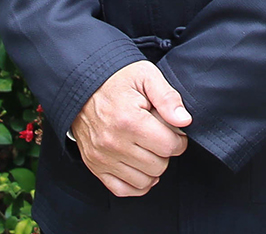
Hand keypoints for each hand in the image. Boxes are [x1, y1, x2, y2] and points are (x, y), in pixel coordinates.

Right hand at [70, 61, 191, 196]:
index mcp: (129, 120)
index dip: (179, 139)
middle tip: (159, 136)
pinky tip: (140, 168)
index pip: (169, 146)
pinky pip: (122, 189)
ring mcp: (102, 158)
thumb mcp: (145, 76)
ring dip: (152, 168)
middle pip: (158, 165)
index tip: (174, 130)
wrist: (81, 86)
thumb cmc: (116, 80)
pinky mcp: (95, 166)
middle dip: (165, 152)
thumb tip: (184, 121)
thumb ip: (167, 97)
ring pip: (144, 181)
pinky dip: (136, 184)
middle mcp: (113, 143)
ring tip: (148, 149)